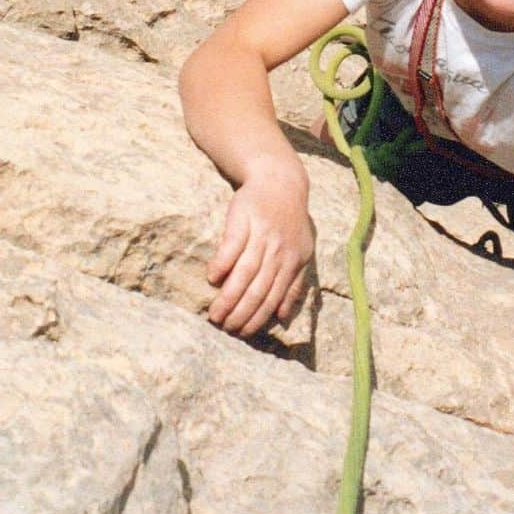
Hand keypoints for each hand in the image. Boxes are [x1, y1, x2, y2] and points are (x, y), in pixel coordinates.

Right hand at [206, 170, 314, 337]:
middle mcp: (277, 251)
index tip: (242, 333)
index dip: (257, 317)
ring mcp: (260, 235)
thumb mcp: (302, 251)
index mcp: (292, 261)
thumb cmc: (290, 220)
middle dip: (241, 313)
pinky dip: (222, 263)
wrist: (279, 180)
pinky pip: (232, 245)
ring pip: (244, 272)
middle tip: (224, 328)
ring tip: (215, 314)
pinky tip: (212, 278)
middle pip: (257, 289)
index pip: (273, 296)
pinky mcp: (243, 220)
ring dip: (229, 296)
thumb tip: (282, 315)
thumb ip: (295, 283)